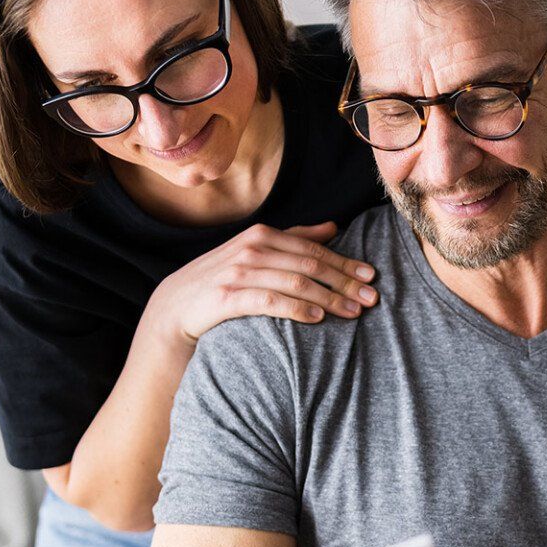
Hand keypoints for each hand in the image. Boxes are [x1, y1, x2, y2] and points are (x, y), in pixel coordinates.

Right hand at [145, 220, 377, 345]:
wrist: (174, 309)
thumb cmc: (222, 281)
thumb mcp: (256, 254)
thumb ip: (294, 239)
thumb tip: (334, 227)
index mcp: (261, 235)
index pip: (313, 249)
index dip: (345, 262)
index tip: (372, 276)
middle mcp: (251, 248)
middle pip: (310, 265)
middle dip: (345, 282)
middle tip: (372, 298)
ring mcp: (239, 271)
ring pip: (296, 282)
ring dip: (329, 298)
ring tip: (353, 312)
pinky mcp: (228, 296)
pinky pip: (271, 301)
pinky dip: (298, 308)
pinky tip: (318, 318)